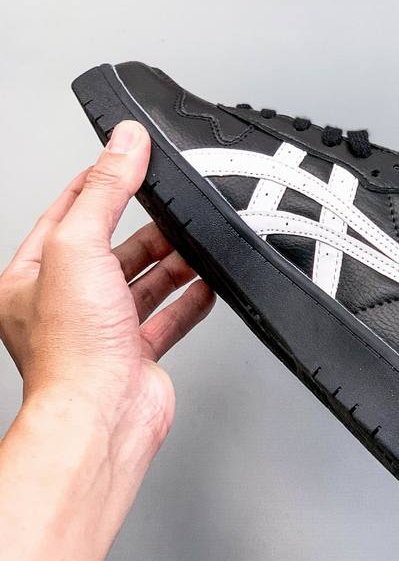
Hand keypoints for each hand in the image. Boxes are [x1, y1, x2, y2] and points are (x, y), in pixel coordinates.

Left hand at [0, 120, 214, 468]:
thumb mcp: (79, 246)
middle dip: (145, 229)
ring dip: (171, 263)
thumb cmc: (72, 350)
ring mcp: (101, 332)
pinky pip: (167, 320)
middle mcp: (63, 306)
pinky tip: (205, 286)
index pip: (65, 215)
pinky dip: (188, 301)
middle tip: (173, 208)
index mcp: (30, 279)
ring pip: (141, 284)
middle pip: (109, 250)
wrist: (102, 418)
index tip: (126, 161)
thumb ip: (106, 191)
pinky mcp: (135, 355)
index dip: (97, 184)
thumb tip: (125, 143)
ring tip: (196, 242)